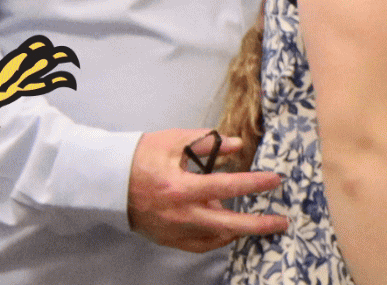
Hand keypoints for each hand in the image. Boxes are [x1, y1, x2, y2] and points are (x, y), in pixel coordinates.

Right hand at [122, 130, 286, 247]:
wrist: (105, 181)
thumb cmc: (140, 157)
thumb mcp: (173, 141)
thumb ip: (207, 143)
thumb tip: (237, 144)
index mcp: (179, 187)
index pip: (226, 186)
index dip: (254, 184)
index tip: (275, 180)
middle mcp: (178, 214)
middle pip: (227, 224)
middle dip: (257, 225)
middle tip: (281, 222)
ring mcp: (172, 230)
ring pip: (214, 238)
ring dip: (237, 230)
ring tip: (256, 221)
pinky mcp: (166, 238)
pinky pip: (198, 245)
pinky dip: (217, 238)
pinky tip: (230, 230)